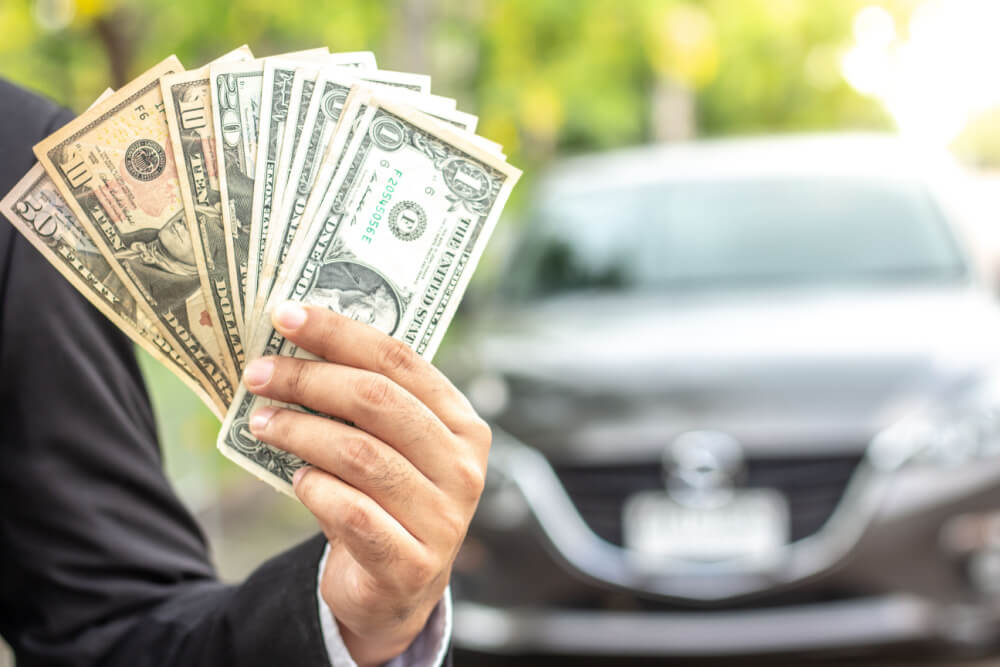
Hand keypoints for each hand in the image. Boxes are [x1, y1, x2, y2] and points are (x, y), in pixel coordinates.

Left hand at [242, 302, 490, 666]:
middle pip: (379, 402)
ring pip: (360, 455)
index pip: (401, 360)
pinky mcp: (411, 564)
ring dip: (299, 432)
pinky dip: (314, 488)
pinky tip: (296, 479)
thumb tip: (293, 346)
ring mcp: (443, 518)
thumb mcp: (388, 446)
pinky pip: (351, 512)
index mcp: (461, 423)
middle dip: (309, 379)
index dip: (340, 333)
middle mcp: (462, 466)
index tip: (285, 316)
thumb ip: (362, 405)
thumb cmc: (385, 499)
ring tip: (262, 423)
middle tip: (258, 374)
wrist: (397, 590)